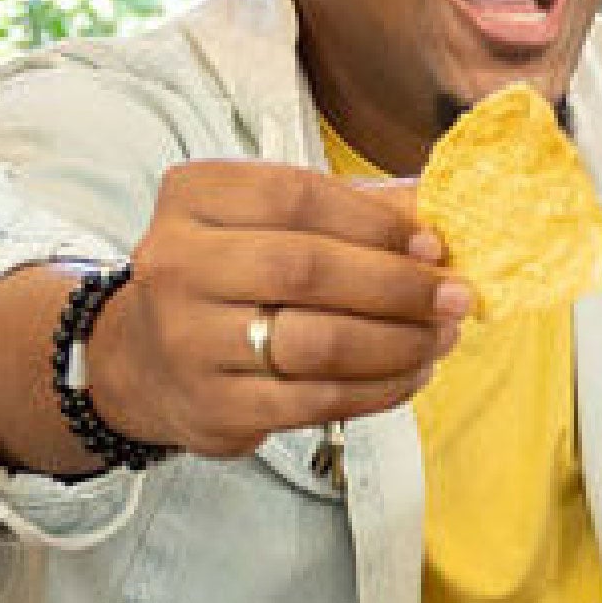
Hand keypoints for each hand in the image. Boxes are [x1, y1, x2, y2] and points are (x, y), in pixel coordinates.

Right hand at [87, 159, 470, 457]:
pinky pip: (317, 400)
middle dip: (397, 284)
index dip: (376, 220)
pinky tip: (410, 373)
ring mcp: (190, 341)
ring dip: (398, 341)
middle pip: (307, 269)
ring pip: (318, 342)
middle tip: (454, 294)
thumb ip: (350, 208)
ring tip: (441, 336)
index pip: (296, 196)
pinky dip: (379, 388)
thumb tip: (439, 205)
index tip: (432, 242)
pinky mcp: (216, 406)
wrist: (148, 363)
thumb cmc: (229, 278)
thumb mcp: (271, 223)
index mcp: (193, 199)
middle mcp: (177, 265)